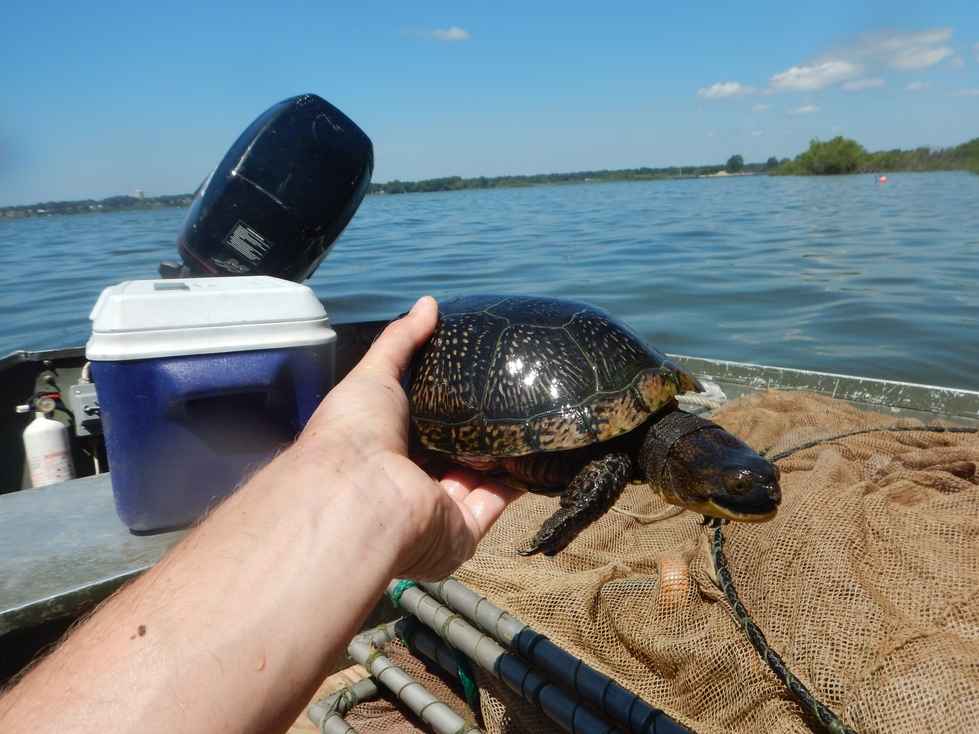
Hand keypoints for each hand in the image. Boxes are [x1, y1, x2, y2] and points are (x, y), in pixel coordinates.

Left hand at [293, 296, 520, 579]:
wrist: (360, 494)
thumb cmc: (356, 432)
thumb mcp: (374, 375)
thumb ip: (401, 342)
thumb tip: (429, 303)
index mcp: (383, 448)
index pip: (419, 426)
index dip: (444, 404)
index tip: (473, 379)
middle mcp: (409, 482)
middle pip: (451, 453)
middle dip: (477, 429)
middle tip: (511, 395)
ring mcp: (435, 509)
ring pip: (478, 477)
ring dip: (502, 451)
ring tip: (534, 414)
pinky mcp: (462, 531)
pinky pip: (496, 503)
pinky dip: (516, 479)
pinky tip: (539, 448)